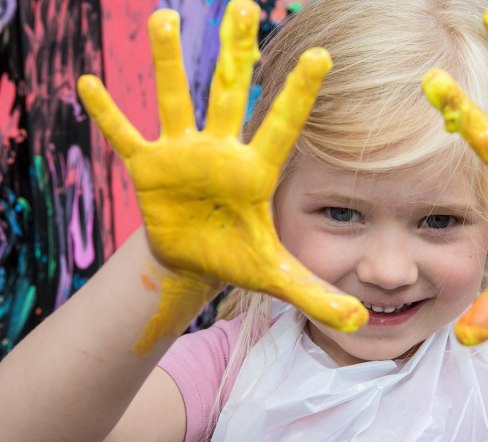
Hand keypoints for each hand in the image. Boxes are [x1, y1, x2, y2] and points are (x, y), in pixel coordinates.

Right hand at [78, 0, 366, 353]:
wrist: (195, 257)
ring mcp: (182, 154)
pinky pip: (125, 136)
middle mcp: (221, 151)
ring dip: (167, 62)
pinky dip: (109, 115)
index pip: (282, 127)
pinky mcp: (148, 167)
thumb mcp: (275, 277)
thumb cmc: (239, 257)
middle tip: (243, 7)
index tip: (322, 56)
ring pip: (175, 100)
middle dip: (234, 53)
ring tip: (164, 17)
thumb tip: (358, 323)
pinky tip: (88, 84)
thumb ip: (315, 295)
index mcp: (255, 171)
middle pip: (228, 94)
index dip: (298, 95)